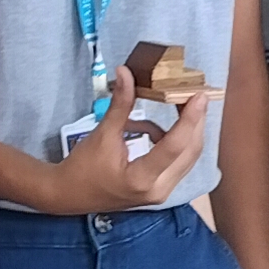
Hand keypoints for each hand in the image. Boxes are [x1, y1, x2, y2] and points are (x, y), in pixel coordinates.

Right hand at [43, 70, 216, 212]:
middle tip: (193, 93)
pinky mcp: (160, 188)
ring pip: (187, 157)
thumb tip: (126, 73)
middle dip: (194, 121)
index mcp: (142, 179)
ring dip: (185, 130)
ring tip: (174, 105)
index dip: (189, 118)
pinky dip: (170, 141)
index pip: (175, 146)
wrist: (69, 195)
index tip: (199, 95)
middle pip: (190, 151)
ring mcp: (161, 192)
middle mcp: (158, 190)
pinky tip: (149, 130)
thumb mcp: (102, 134)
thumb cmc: (82, 168)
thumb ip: (120, 105)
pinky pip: (178, 161)